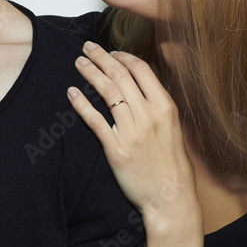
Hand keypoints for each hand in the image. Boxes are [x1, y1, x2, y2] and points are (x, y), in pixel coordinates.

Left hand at [67, 42, 202, 246]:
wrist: (171, 198)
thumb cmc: (173, 165)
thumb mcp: (174, 127)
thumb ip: (157, 106)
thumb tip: (139, 86)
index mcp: (165, 107)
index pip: (141, 70)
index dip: (122, 57)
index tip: (111, 52)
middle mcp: (148, 115)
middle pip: (120, 76)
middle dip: (101, 58)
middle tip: (88, 48)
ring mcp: (131, 132)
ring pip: (107, 92)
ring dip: (90, 73)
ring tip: (79, 62)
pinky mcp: (116, 149)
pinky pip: (95, 120)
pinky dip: (82, 104)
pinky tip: (72, 92)